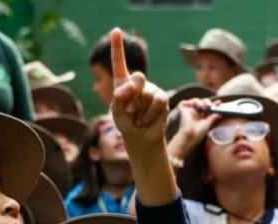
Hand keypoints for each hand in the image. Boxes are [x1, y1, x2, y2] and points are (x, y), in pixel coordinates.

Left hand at [109, 28, 168, 146]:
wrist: (140, 138)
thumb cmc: (126, 123)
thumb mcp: (116, 111)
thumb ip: (119, 96)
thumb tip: (132, 83)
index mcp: (122, 82)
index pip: (119, 62)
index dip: (117, 46)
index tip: (115, 30)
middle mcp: (137, 83)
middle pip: (137, 77)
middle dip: (133, 96)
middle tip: (130, 111)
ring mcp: (151, 89)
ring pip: (146, 93)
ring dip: (140, 109)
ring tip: (138, 119)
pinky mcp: (162, 98)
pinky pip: (157, 101)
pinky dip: (150, 112)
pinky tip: (146, 120)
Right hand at [167, 98, 221, 159]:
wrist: (189, 137)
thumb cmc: (198, 134)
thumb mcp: (208, 124)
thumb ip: (214, 117)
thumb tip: (221, 112)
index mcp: (202, 117)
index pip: (208, 108)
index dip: (213, 104)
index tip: (219, 102)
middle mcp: (196, 113)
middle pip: (203, 103)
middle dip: (207, 102)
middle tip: (209, 106)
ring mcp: (189, 112)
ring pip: (195, 101)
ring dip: (199, 102)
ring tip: (201, 106)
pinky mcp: (183, 111)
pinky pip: (183, 103)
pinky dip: (186, 102)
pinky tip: (190, 104)